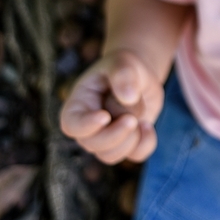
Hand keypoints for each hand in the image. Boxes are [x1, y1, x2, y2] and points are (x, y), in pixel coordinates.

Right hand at [60, 49, 164, 163]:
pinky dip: (146, 143)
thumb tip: (129, 97)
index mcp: (77, 105)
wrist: (138, 76)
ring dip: (131, 138)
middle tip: (133, 119)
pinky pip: (135, 155)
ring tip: (139, 116)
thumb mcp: (123, 63)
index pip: (72, 125)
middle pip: (93, 145)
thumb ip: (123, 75)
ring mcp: (104, 139)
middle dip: (116, 134)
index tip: (104, 116)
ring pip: (111, 156)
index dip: (86, 126)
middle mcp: (87, 127)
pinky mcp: (125, 145)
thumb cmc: (123, 67)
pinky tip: (148, 126)